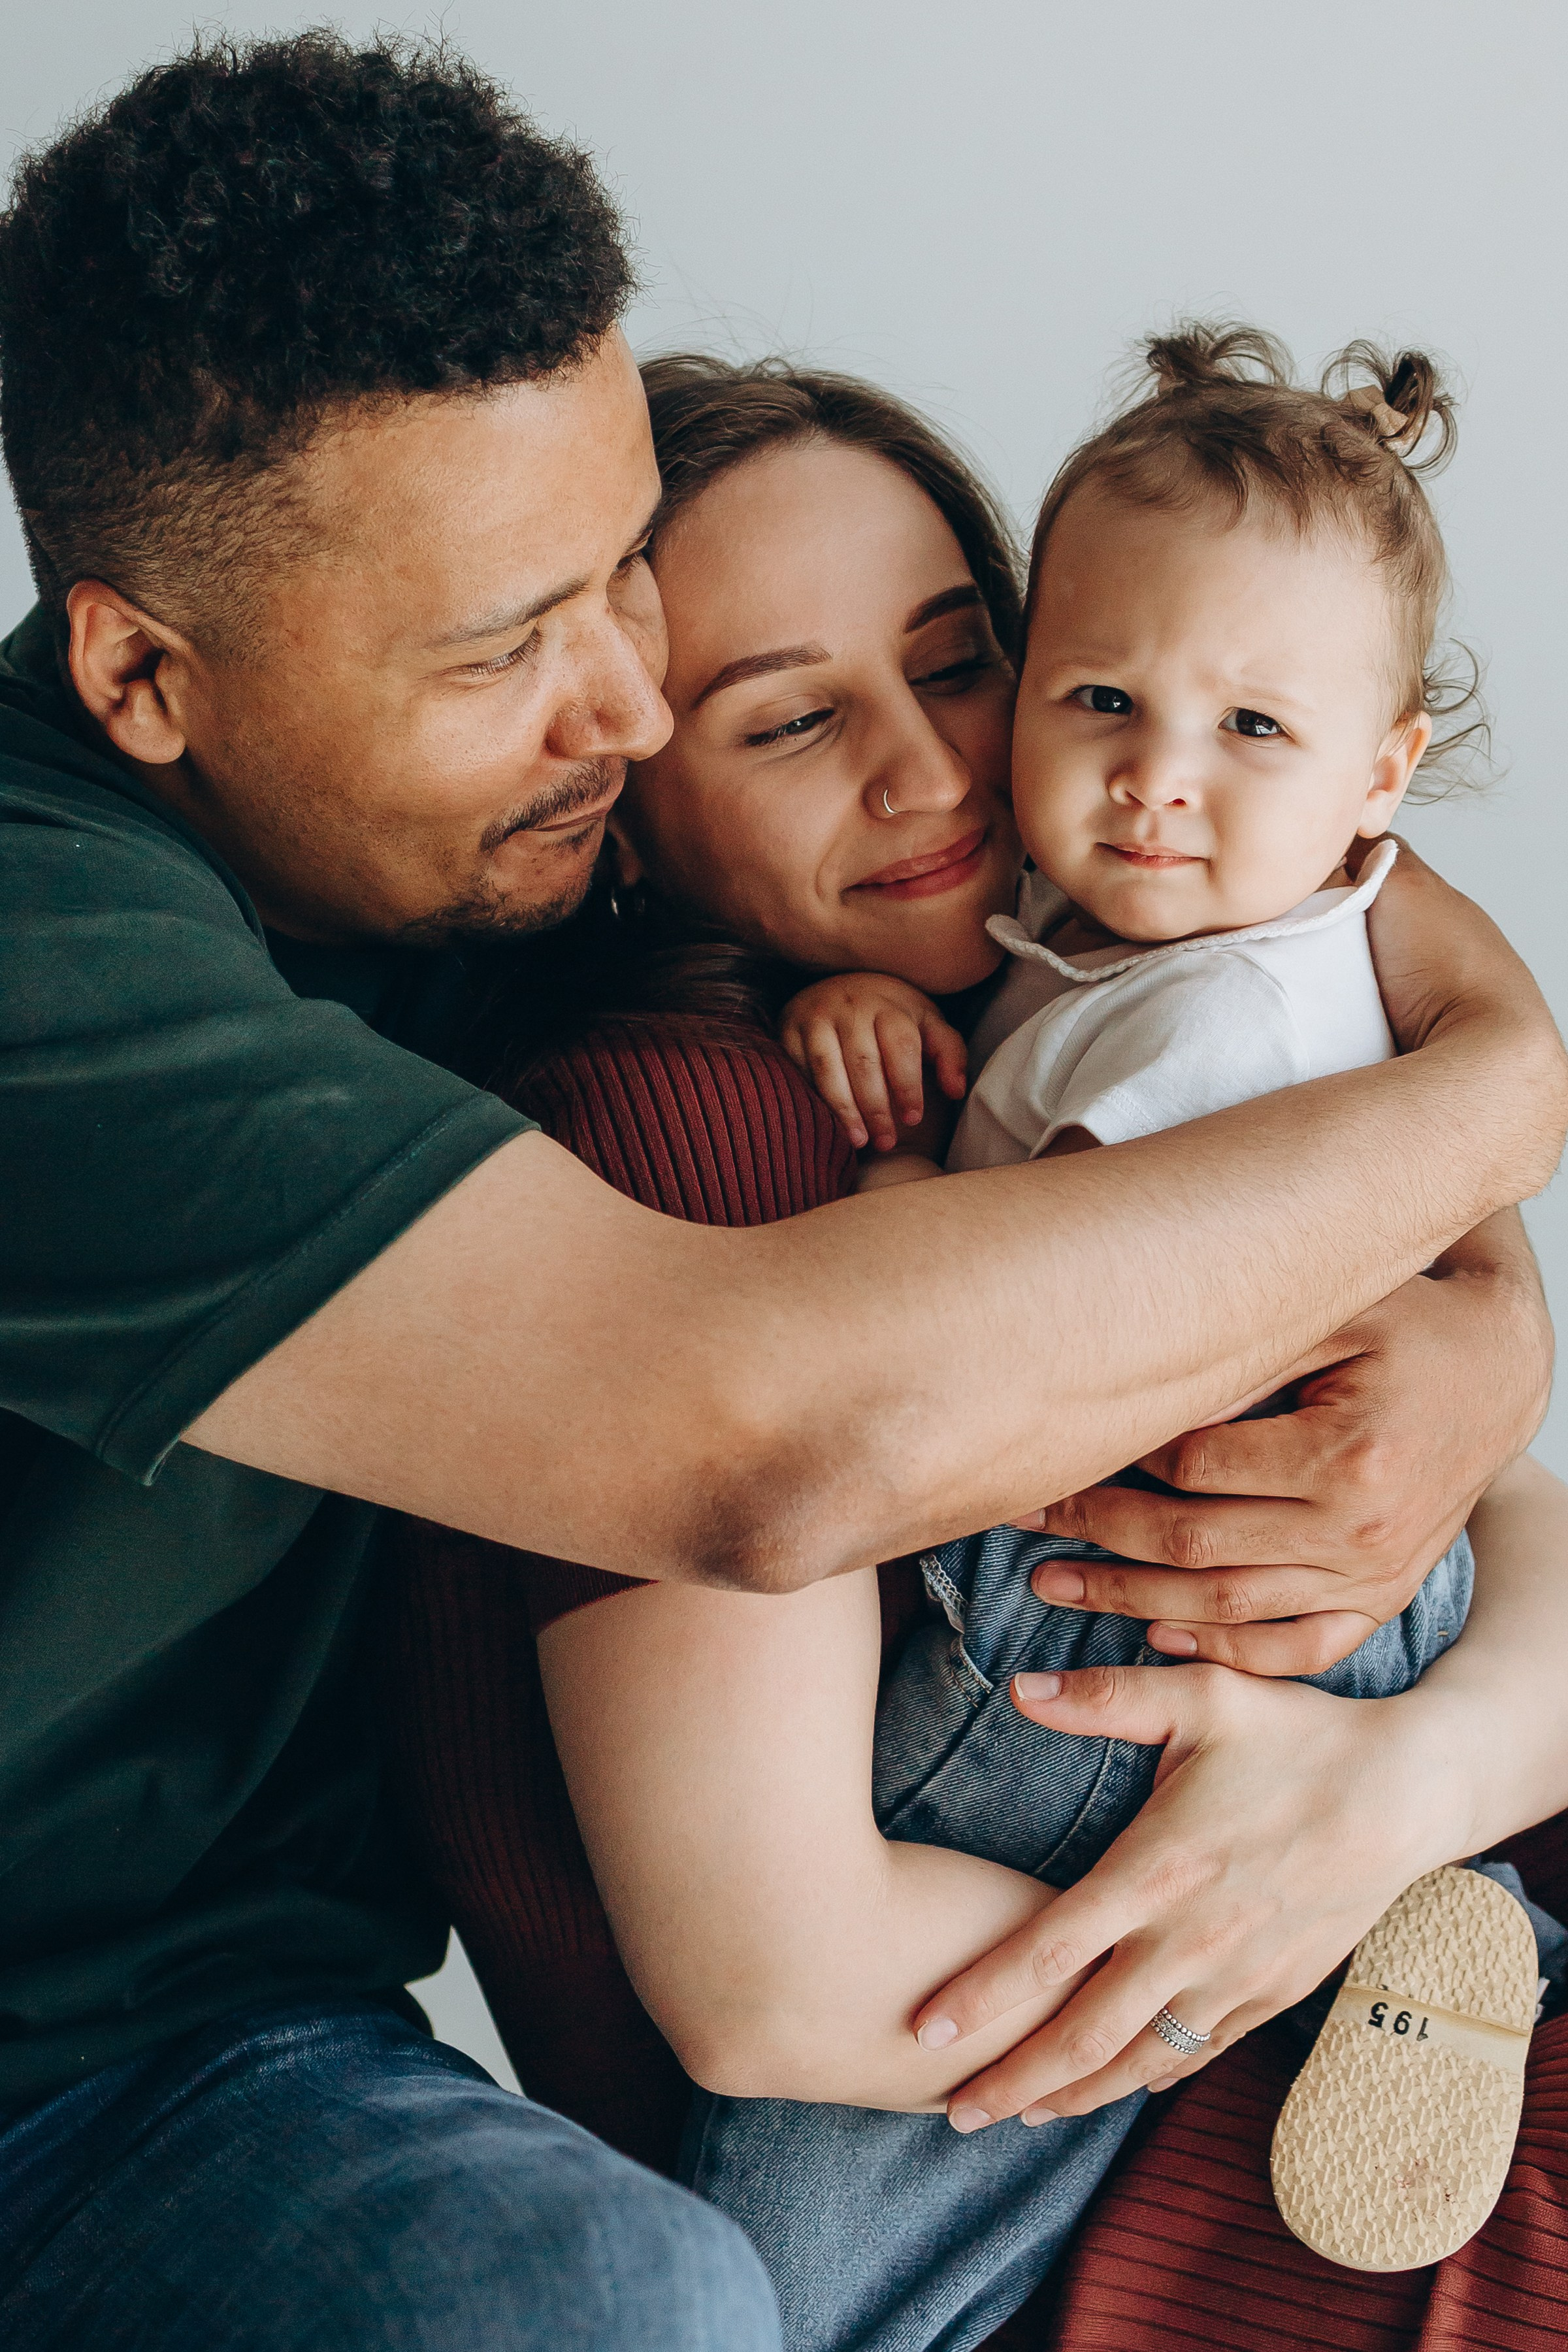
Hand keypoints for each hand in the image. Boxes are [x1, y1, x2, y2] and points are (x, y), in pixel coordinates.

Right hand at [780, 972, 965, 1151]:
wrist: (842, 985)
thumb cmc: (892, 1015)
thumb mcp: (927, 1024)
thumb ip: (948, 1053)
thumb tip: (956, 1091)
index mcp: (889, 1003)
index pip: (900, 1047)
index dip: (908, 1087)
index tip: (913, 1119)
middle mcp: (850, 1005)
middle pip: (864, 1063)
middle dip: (876, 1107)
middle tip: (887, 1142)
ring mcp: (815, 1015)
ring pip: (828, 1068)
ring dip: (844, 1109)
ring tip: (859, 1140)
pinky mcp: (788, 1028)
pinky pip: (800, 1069)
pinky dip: (814, 1098)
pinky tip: (829, 1122)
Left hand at [914, 1660, 1458, 2127]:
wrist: (1404, 1792)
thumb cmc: (1296, 1736)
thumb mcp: (1200, 1698)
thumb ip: (1105, 1697)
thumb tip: (1017, 1689)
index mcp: (1158, 1870)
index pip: (1050, 1950)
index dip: (982, 1994)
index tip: (922, 2026)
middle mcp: (1190, 1939)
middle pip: (1083, 2034)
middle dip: (1012, 2078)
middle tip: (951, 2110)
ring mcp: (1235, 1975)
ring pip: (1140, 2060)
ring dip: (1073, 2095)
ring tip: (1017, 2112)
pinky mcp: (1273, 1992)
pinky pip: (1198, 2052)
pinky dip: (1147, 2078)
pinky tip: (1113, 2087)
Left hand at [1012, 1211, 1551, 1674]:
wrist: (1501, 1369)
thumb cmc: (1408, 1324)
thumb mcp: (1335, 1313)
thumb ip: (1245, 1351)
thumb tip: (1133, 1378)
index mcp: (1347, 1455)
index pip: (1194, 1469)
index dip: (1114, 1461)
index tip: (1051, 1454)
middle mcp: (1362, 1529)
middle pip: (1197, 1545)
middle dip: (1096, 1535)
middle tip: (1022, 1522)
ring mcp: (1376, 1574)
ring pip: (1230, 1606)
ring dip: (1132, 1600)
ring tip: (1053, 1585)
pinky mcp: (1383, 1595)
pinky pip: (1299, 1645)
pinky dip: (1228, 1649)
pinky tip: (1160, 1634)